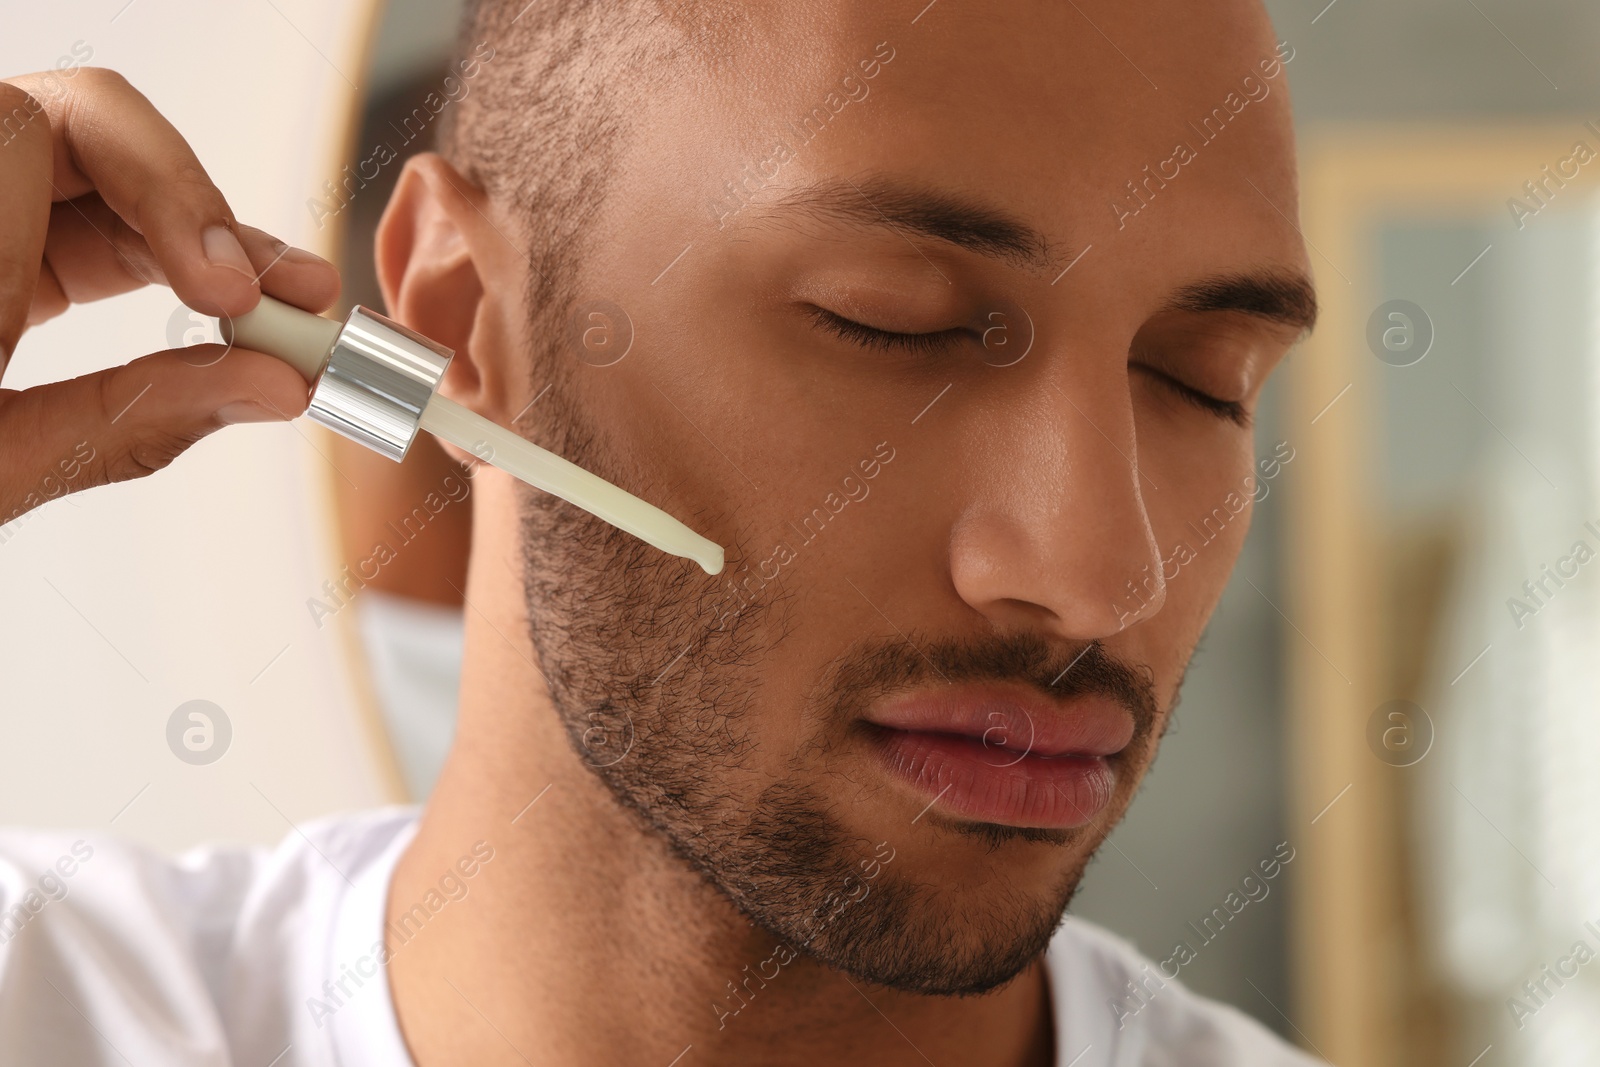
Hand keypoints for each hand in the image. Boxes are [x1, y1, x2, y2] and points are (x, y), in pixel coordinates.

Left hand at [0, 67, 339, 527]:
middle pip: (93, 139)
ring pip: (102, 186)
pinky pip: (80, 231)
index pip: (57, 125)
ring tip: (285, 317)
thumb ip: (136, 419)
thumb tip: (273, 388)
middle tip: (294, 300)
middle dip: (202, 216)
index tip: (230, 290)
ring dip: (199, 247)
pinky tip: (224, 319)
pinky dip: (157, 270)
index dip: (165, 183)